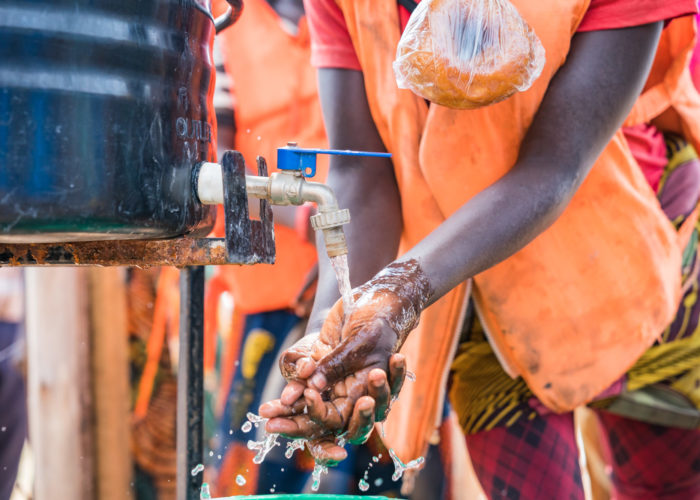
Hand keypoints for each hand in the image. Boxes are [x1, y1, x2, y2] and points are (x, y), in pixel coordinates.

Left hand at [260, 260, 430, 461]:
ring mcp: (333, 378)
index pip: (343, 418)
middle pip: (323, 420)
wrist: (376, 299)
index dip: (323, 412)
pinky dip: (289, 388)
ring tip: (266, 411)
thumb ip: (337, 364)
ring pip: (309, 404)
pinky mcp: (320, 364)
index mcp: (365, 392)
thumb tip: (312, 385)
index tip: (309, 394)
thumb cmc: (378, 320)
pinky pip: (302, 381)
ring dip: (287, 410)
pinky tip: (270, 402)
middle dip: (298, 424)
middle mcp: (349, 392)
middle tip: (272, 423)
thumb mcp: (359, 342)